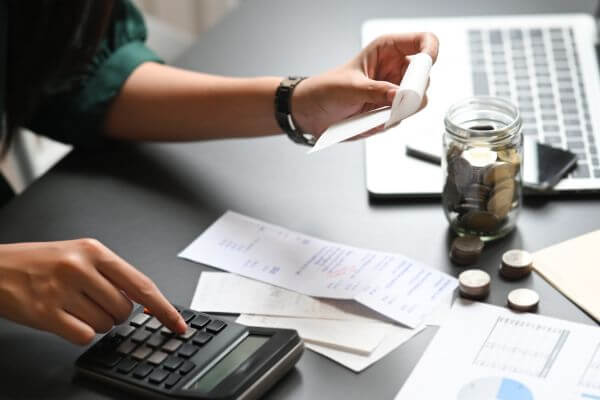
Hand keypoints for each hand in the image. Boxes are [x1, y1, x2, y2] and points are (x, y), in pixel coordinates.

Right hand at [0, 239, 186, 344]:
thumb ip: (111, 273)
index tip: (178, 324)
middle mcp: (81, 267)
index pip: (142, 285)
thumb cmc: (39, 262)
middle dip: (114, 313)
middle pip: (124, 309)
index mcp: (95, 250)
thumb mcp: (79, 254)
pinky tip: (63, 317)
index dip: (164, 308)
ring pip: (105, 325)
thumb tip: (143, 300)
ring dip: (95, 323)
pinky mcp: (45, 313)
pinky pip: (83, 336)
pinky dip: (78, 333)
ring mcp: (62, 290)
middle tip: (92, 301)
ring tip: (73, 305)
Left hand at [292, 32, 438, 137]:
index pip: (424, 42)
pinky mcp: (391, 111)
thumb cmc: (325, 90)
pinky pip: (402, 118)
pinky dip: (388, 122)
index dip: (430, 52)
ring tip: (372, 113)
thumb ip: (378, 92)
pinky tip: (368, 120)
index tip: (425, 68)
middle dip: (413, 91)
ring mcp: (395, 91)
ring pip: (417, 101)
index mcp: (388, 50)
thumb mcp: (351, 88)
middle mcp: (395, 69)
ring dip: (399, 110)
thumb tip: (402, 96)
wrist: (311, 113)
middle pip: (425, 77)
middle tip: (396, 101)